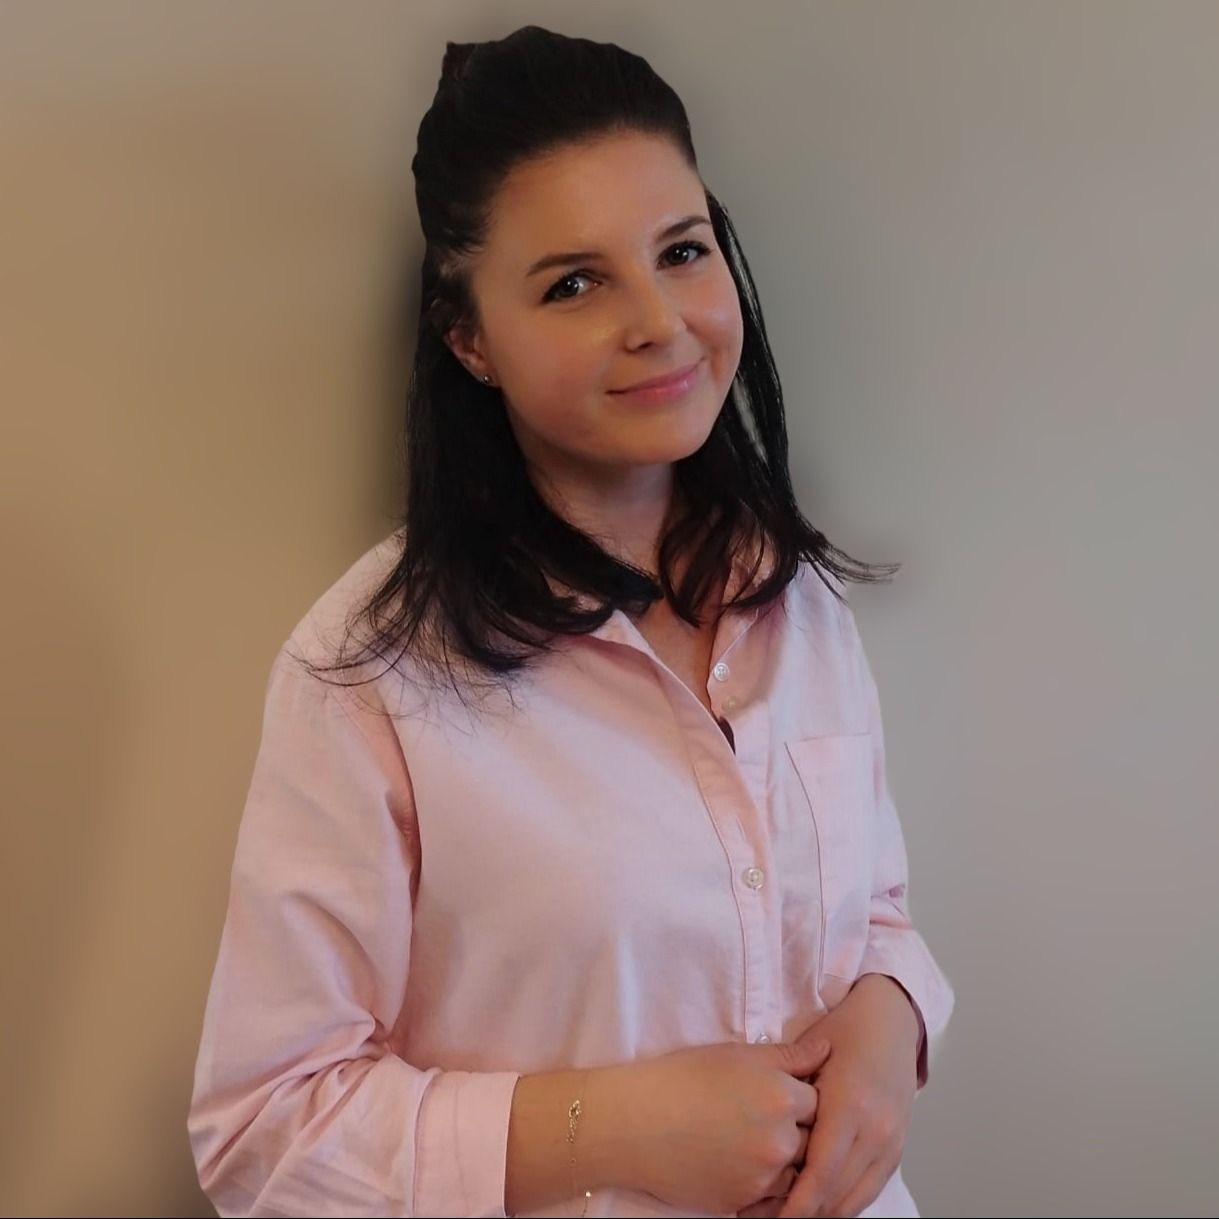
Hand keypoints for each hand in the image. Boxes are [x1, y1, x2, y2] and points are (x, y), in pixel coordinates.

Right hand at [625, 1025, 831, 1215]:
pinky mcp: (743, 1202)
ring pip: (794, 1171)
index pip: (819, 1101)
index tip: (781, 1093)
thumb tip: (827, 1051)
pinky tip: (735, 1161)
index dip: (800, 1096)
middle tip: (763, 1117)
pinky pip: (768, 1195)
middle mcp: (780, 1140)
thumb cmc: (683, 1078)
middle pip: (812, 1139)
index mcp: (782, 1097)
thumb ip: (789, 1056)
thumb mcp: (736, 1055)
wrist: (634, 1123)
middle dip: (797, 1130)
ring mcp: (763, 1177)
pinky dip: (759, 1181)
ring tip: (748, 1141)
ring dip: (782, 1159)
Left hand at [776, 975, 920, 1217]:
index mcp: (850, 1105)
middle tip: (765, 1218)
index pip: (821, 1173)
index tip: (770, 1217)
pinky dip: (842, 1204)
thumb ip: (787, 1090)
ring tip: (786, 1216)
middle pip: (838, 1195)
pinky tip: (816, 1205)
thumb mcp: (809, 1052)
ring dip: (823, 1214)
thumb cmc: (844, 1030)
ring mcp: (892, 1142)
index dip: (795, 1205)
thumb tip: (756, 1131)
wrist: (892, 1020)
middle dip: (802, 1215)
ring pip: (855, 1201)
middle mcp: (877, 1130)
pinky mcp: (897, 1149)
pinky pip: (869, 1191)